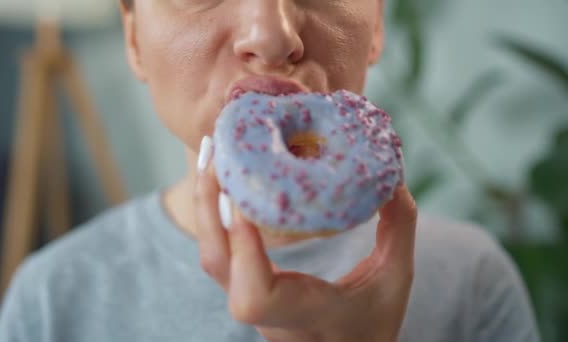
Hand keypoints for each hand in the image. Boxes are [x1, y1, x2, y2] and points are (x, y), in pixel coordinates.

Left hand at [194, 147, 416, 341]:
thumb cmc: (371, 324)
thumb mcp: (394, 280)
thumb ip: (398, 228)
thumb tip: (394, 178)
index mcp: (305, 313)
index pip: (256, 297)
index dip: (244, 248)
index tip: (246, 201)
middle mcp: (267, 310)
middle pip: (218, 264)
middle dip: (210, 206)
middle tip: (216, 152)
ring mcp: (249, 299)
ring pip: (211, 256)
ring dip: (206, 203)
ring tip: (211, 153)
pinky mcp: (243, 285)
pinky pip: (219, 250)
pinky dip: (213, 212)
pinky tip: (219, 178)